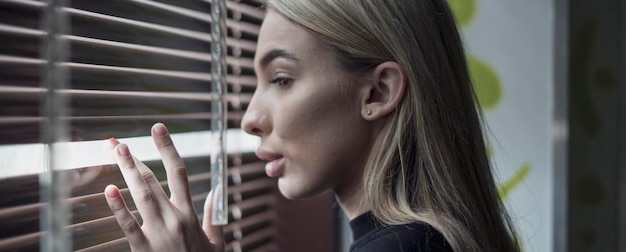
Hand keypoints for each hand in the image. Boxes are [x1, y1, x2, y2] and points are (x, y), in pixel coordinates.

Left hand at [103, 123, 223, 251]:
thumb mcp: (216, 241)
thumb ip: (214, 215)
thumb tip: (216, 191)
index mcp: (190, 213)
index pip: (179, 172)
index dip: (168, 147)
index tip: (158, 129)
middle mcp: (174, 217)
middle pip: (153, 179)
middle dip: (133, 158)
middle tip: (116, 142)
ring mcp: (159, 231)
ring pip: (141, 194)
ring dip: (126, 171)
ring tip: (114, 152)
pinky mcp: (145, 248)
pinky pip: (128, 225)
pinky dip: (118, 207)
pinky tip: (109, 190)